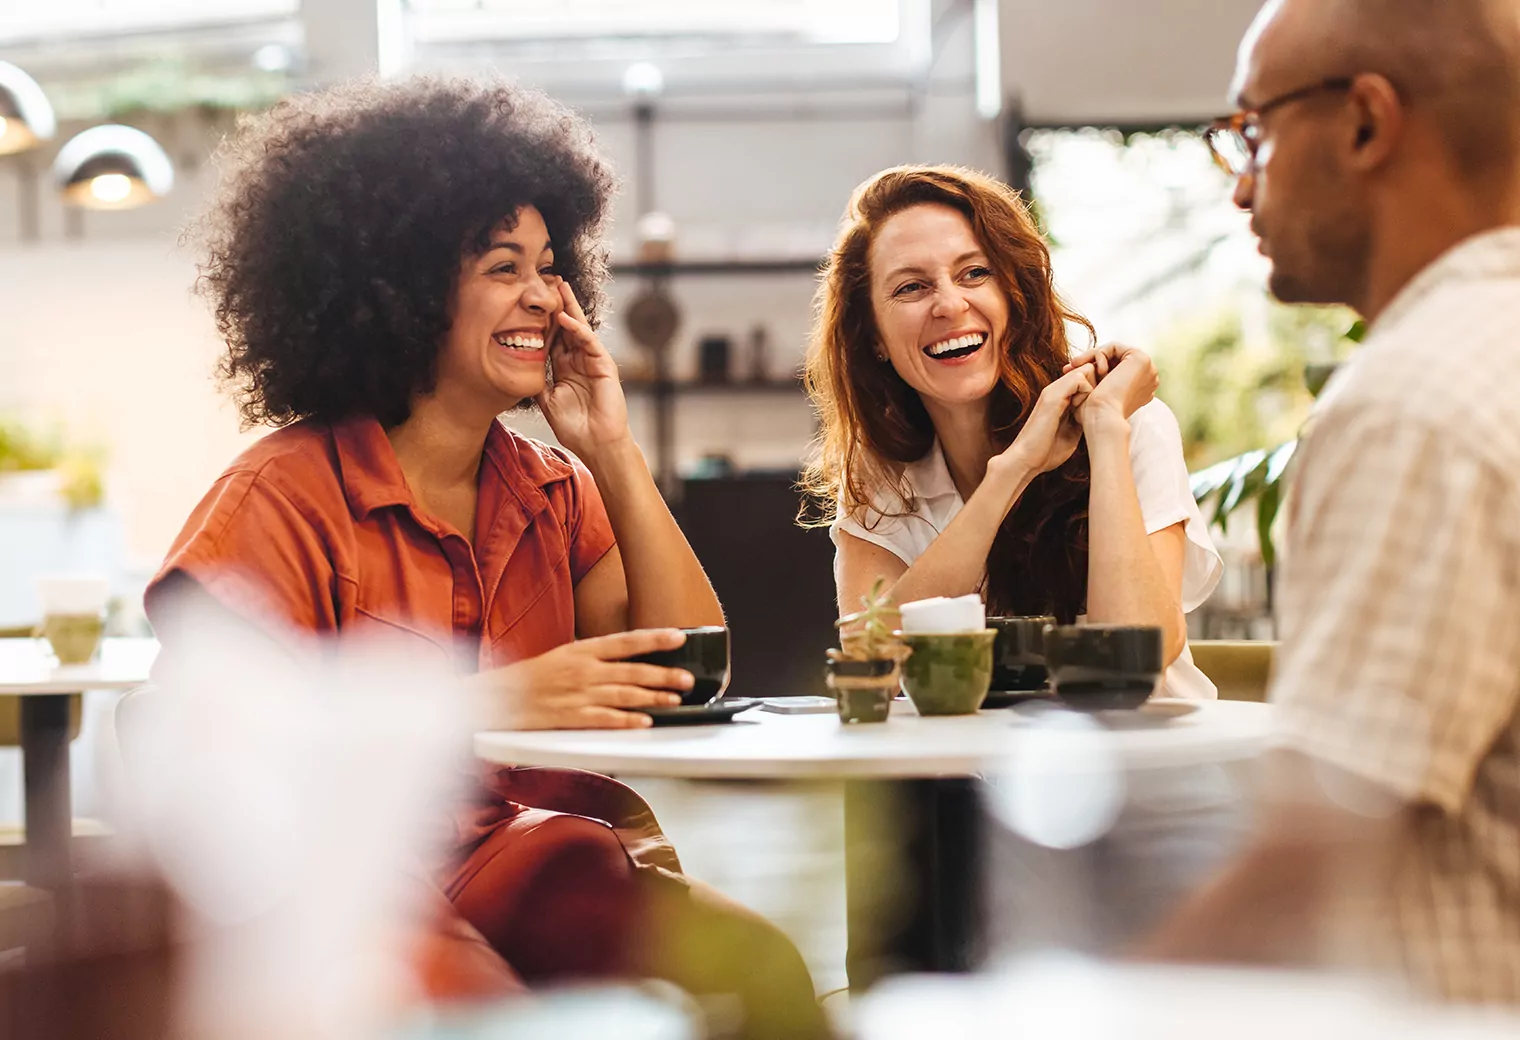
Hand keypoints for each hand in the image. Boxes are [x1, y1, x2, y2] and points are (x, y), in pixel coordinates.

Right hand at [484, 629, 693, 729]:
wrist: (495, 697)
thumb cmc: (530, 677)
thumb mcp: (564, 656)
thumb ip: (595, 658)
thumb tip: (628, 659)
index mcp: (582, 650)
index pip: (626, 641)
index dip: (655, 639)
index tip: (680, 637)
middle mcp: (583, 670)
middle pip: (633, 671)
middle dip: (665, 674)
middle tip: (688, 679)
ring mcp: (578, 694)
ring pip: (625, 695)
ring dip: (654, 697)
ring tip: (675, 700)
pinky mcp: (571, 718)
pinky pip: (605, 719)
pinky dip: (627, 720)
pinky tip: (645, 722)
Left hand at [537, 281, 631, 458]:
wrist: (596, 443)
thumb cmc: (575, 427)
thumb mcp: (547, 401)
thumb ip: (537, 381)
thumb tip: (519, 367)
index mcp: (565, 367)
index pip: (554, 337)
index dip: (544, 320)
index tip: (531, 302)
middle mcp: (579, 360)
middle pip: (568, 326)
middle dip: (560, 304)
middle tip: (550, 280)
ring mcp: (593, 361)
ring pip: (580, 328)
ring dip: (570, 308)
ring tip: (560, 287)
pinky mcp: (604, 365)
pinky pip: (589, 342)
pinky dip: (578, 330)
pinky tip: (564, 319)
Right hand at [996, 363, 1097, 475]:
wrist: (1026, 461)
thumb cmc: (1046, 452)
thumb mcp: (1072, 432)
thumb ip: (1082, 419)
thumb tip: (1099, 415)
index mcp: (1060, 398)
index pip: (1086, 377)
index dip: (1098, 387)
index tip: (1100, 407)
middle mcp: (1056, 390)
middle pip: (1088, 369)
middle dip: (1099, 384)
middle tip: (1097, 408)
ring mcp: (1053, 391)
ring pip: (1085, 370)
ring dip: (1094, 388)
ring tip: (1089, 410)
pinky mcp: (1053, 396)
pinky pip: (1079, 379)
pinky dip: (1088, 392)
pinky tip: (1083, 411)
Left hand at [1064, 344, 1157, 426]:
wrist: (1102, 419)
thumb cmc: (1094, 414)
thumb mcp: (1095, 394)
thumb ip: (1096, 380)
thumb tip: (1083, 368)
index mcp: (1141, 390)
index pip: (1115, 369)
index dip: (1093, 369)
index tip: (1070, 372)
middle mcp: (1148, 379)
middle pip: (1114, 359)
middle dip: (1089, 361)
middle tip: (1068, 367)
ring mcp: (1148, 368)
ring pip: (1113, 353)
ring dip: (1091, 358)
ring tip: (1076, 368)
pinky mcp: (1142, 359)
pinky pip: (1113, 347)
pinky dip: (1099, 355)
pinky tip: (1096, 370)